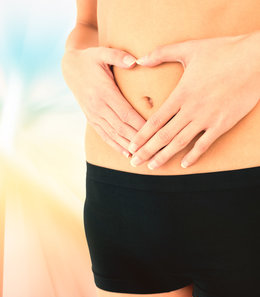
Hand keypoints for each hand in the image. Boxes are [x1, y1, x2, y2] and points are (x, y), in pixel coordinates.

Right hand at [62, 46, 146, 157]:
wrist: (70, 67)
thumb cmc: (90, 58)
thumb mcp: (102, 52)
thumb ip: (119, 56)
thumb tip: (135, 62)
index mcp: (104, 92)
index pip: (126, 113)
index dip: (140, 125)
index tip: (155, 133)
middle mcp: (97, 106)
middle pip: (121, 127)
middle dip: (138, 140)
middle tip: (155, 149)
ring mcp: (93, 114)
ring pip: (113, 134)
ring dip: (128, 146)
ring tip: (143, 156)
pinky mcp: (91, 118)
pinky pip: (104, 135)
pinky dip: (115, 145)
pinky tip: (127, 153)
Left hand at [128, 33, 259, 168]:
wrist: (257, 58)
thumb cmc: (222, 50)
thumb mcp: (188, 48)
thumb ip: (161, 54)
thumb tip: (139, 60)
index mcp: (181, 94)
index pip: (155, 120)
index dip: (141, 135)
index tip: (130, 145)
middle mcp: (192, 109)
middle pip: (164, 136)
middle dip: (146, 151)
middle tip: (134, 162)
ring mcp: (208, 118)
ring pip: (181, 142)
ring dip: (164, 156)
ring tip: (152, 166)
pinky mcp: (224, 123)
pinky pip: (205, 144)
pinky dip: (194, 155)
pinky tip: (184, 164)